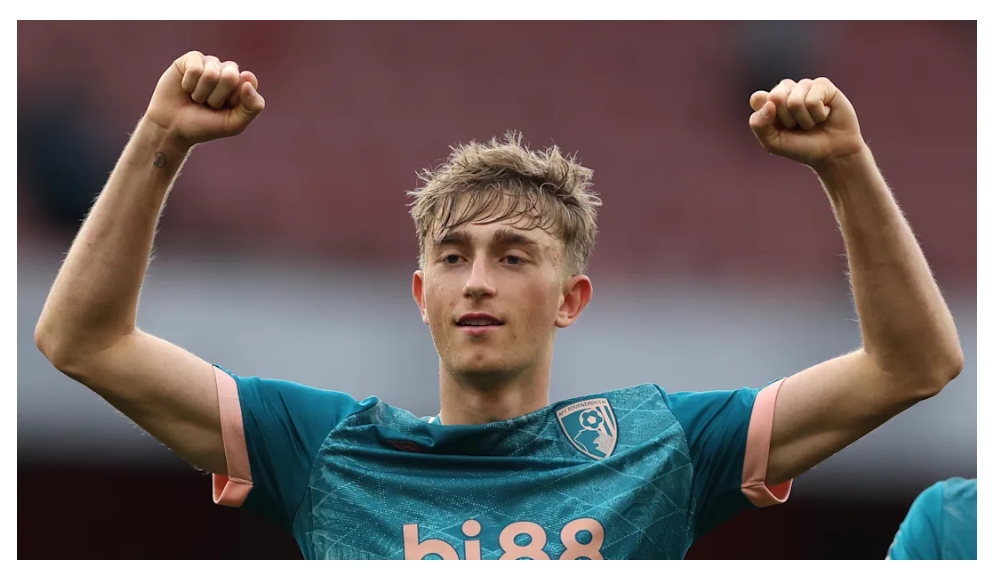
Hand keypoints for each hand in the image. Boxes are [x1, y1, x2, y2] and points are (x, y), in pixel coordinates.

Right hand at [144, 51, 264, 148]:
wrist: (173, 127)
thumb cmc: (205, 126)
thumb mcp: (234, 124)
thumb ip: (252, 106)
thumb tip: (247, 76)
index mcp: (242, 85)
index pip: (248, 82)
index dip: (234, 99)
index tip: (225, 108)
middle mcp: (228, 71)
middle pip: (231, 76)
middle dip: (217, 97)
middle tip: (209, 104)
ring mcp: (210, 63)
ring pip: (211, 73)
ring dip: (201, 93)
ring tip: (197, 98)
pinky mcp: (191, 59)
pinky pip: (194, 68)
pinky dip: (189, 84)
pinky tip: (186, 88)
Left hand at [749, 78, 865, 169]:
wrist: (832, 152)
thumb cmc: (800, 146)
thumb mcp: (773, 143)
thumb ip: (759, 125)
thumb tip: (769, 102)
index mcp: (768, 101)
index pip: (757, 98)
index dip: (767, 117)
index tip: (779, 128)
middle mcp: (785, 90)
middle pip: (775, 97)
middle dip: (787, 119)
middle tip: (797, 126)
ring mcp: (804, 85)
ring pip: (795, 101)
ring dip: (804, 119)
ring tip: (812, 122)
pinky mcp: (822, 85)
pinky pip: (813, 100)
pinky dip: (818, 114)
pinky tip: (824, 115)